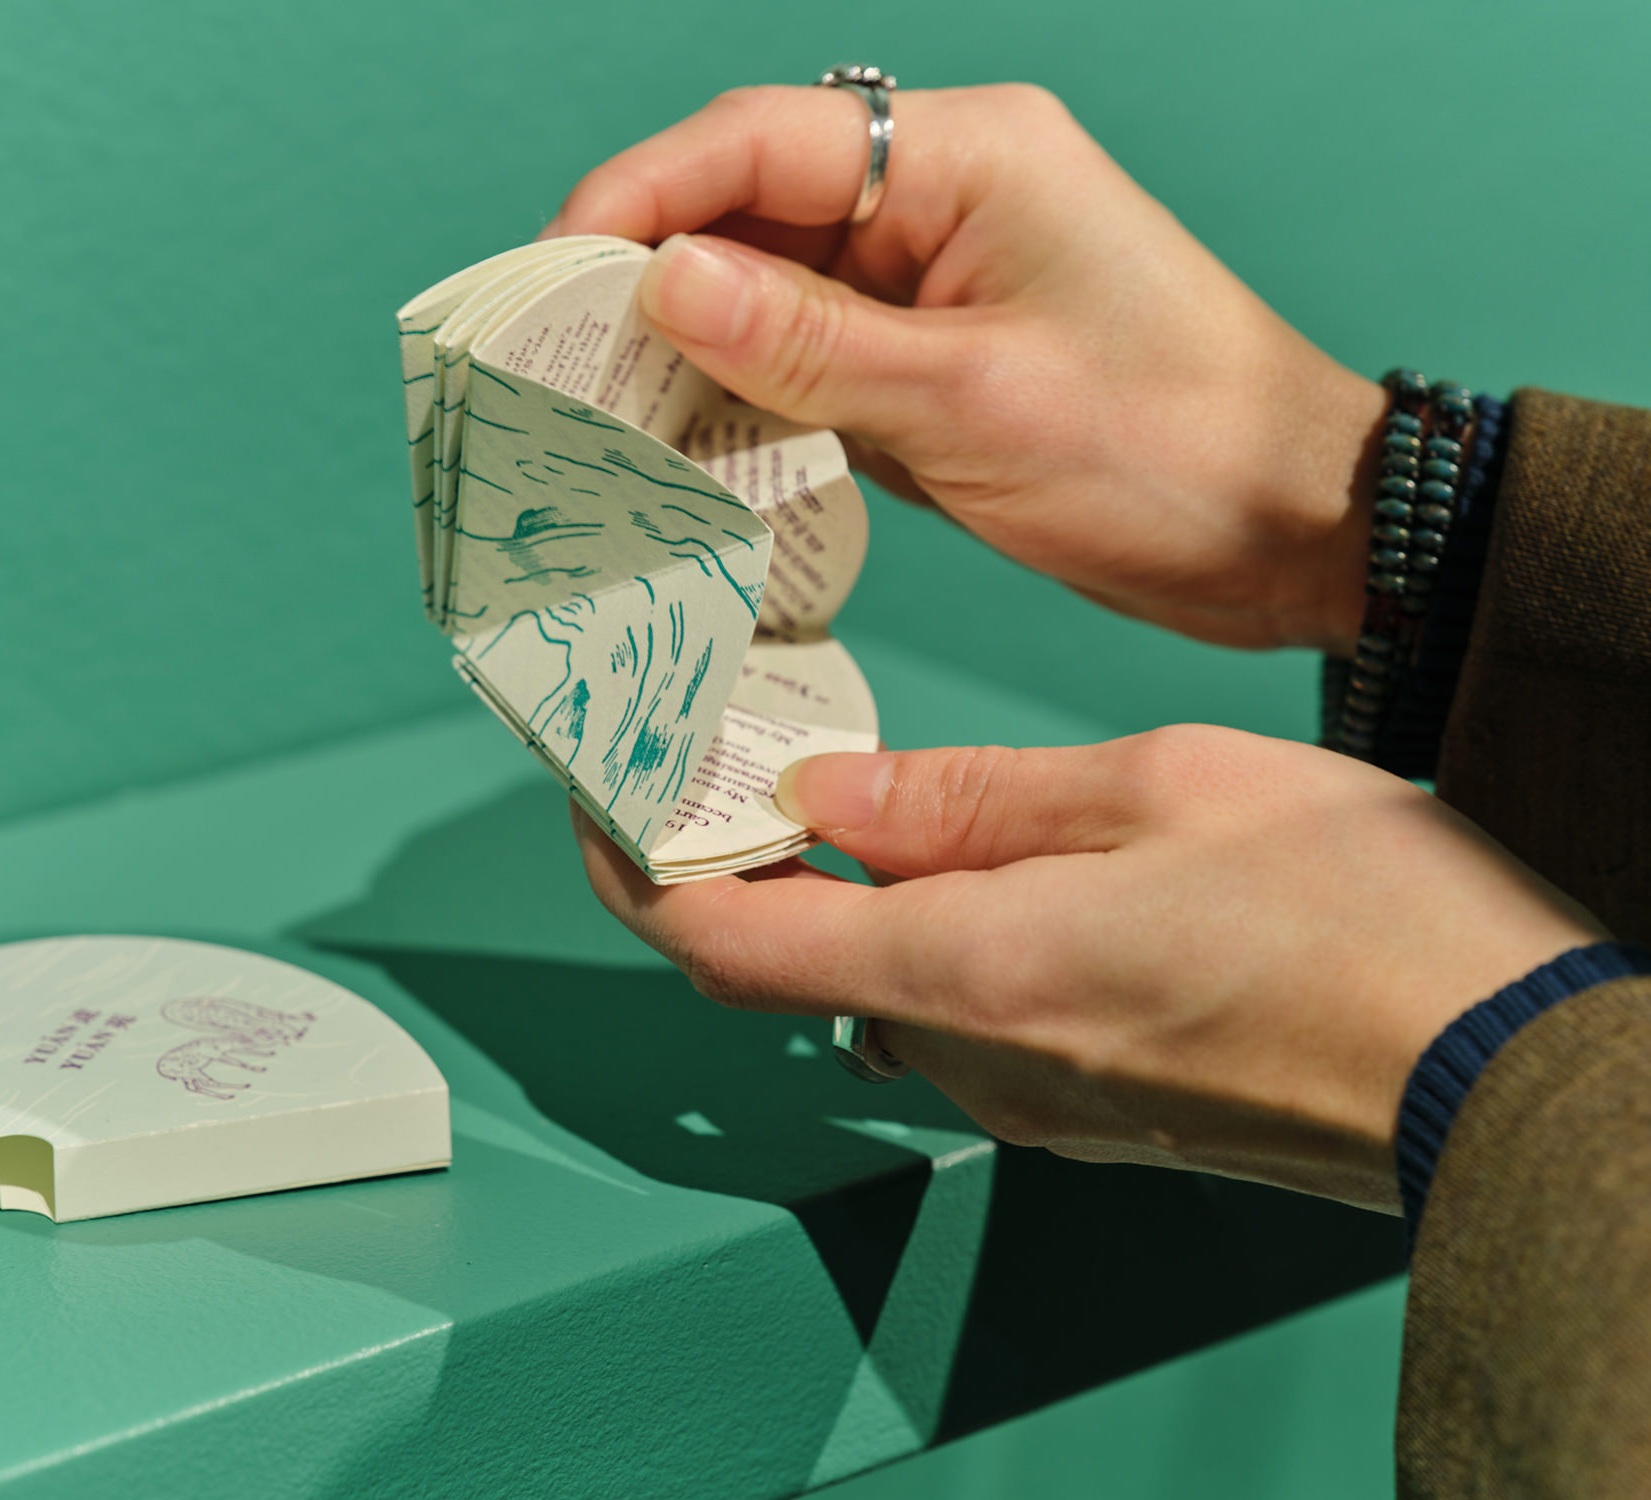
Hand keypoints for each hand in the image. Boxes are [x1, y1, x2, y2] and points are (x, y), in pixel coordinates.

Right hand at [544, 85, 1387, 654]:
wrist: (1291, 530)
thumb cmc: (1174, 450)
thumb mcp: (976, 403)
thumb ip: (809, 343)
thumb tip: (660, 281)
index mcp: (971, 157)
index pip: (760, 139)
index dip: (639, 196)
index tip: (550, 275)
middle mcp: (946, 196)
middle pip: (751, 204)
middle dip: (648, 276)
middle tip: (555, 362)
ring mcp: (938, 277)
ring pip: (772, 283)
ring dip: (691, 344)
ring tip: (604, 414)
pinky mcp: (936, 354)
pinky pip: (811, 354)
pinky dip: (748, 395)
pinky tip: (691, 446)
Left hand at [573, 727, 1604, 1211]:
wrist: (1498, 1064)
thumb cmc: (1363, 924)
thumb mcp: (1160, 793)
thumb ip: (974, 803)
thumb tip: (834, 802)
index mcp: (973, 971)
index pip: (729, 947)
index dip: (637, 877)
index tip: (599, 806)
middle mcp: (979, 1059)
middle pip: (795, 971)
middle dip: (745, 870)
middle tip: (732, 761)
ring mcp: (1033, 1100)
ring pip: (884, 989)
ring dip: (849, 903)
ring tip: (860, 795)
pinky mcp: (1090, 1110)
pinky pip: (965, 1019)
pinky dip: (930, 940)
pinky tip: (979, 867)